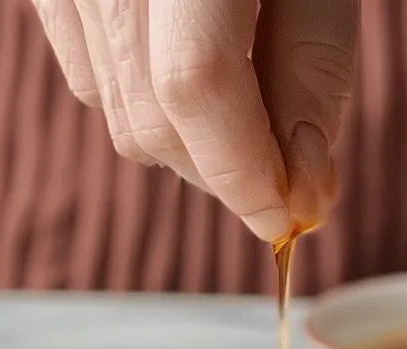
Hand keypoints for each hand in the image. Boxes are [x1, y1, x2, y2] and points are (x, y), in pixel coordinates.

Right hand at [32, 0, 358, 240]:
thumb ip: (315, 73)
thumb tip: (302, 193)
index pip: (194, 85)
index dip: (243, 171)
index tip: (289, 220)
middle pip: (154, 118)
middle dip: (227, 171)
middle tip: (285, 168)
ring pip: (120, 114)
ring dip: (191, 144)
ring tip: (246, 104)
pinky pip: (91, 81)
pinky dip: (148, 104)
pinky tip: (190, 69)